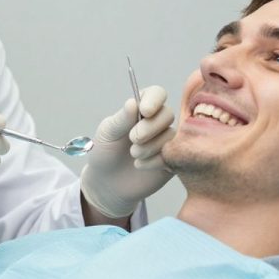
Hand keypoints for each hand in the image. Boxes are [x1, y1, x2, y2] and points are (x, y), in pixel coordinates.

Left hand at [80, 85, 176, 218]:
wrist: (107, 184)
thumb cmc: (104, 153)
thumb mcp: (107, 134)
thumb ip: (121, 119)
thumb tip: (133, 102)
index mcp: (140, 109)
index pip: (157, 94)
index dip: (154, 100)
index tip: (144, 111)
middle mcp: (156, 122)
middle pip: (167, 114)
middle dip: (150, 127)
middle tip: (133, 139)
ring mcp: (166, 141)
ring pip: (171, 135)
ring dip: (150, 146)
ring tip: (133, 155)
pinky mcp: (172, 160)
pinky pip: (174, 155)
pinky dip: (155, 161)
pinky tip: (140, 166)